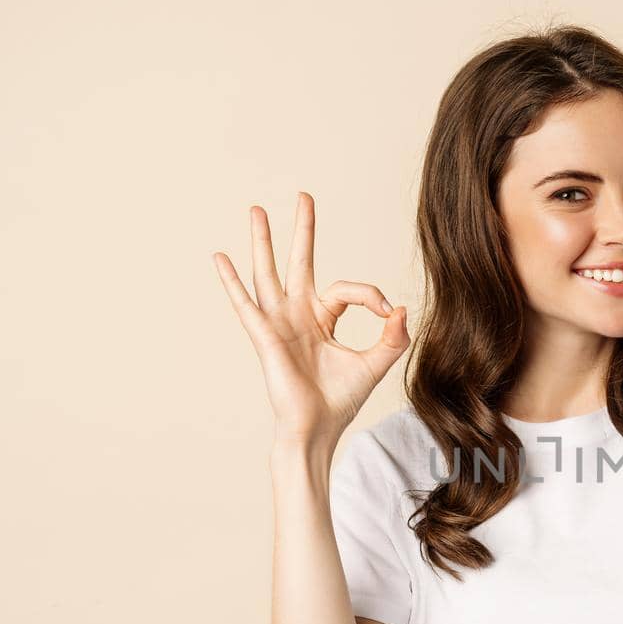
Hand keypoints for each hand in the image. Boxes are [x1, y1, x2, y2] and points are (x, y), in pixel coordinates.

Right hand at [213, 191, 409, 445]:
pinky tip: (220, 258)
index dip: (371, 295)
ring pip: (270, 272)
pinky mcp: (265, 335)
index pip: (348, 290)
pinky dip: (231, 281)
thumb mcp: (376, 363)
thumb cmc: (341, 400)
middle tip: (305, 195)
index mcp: (323, 319)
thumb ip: (392, 336)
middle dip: (303, 229)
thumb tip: (401, 308)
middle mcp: (298, 315)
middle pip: (301, 262)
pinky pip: (245, 303)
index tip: (388, 313)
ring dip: (264, 241)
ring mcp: (279, 322)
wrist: (318, 428)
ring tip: (257, 209)